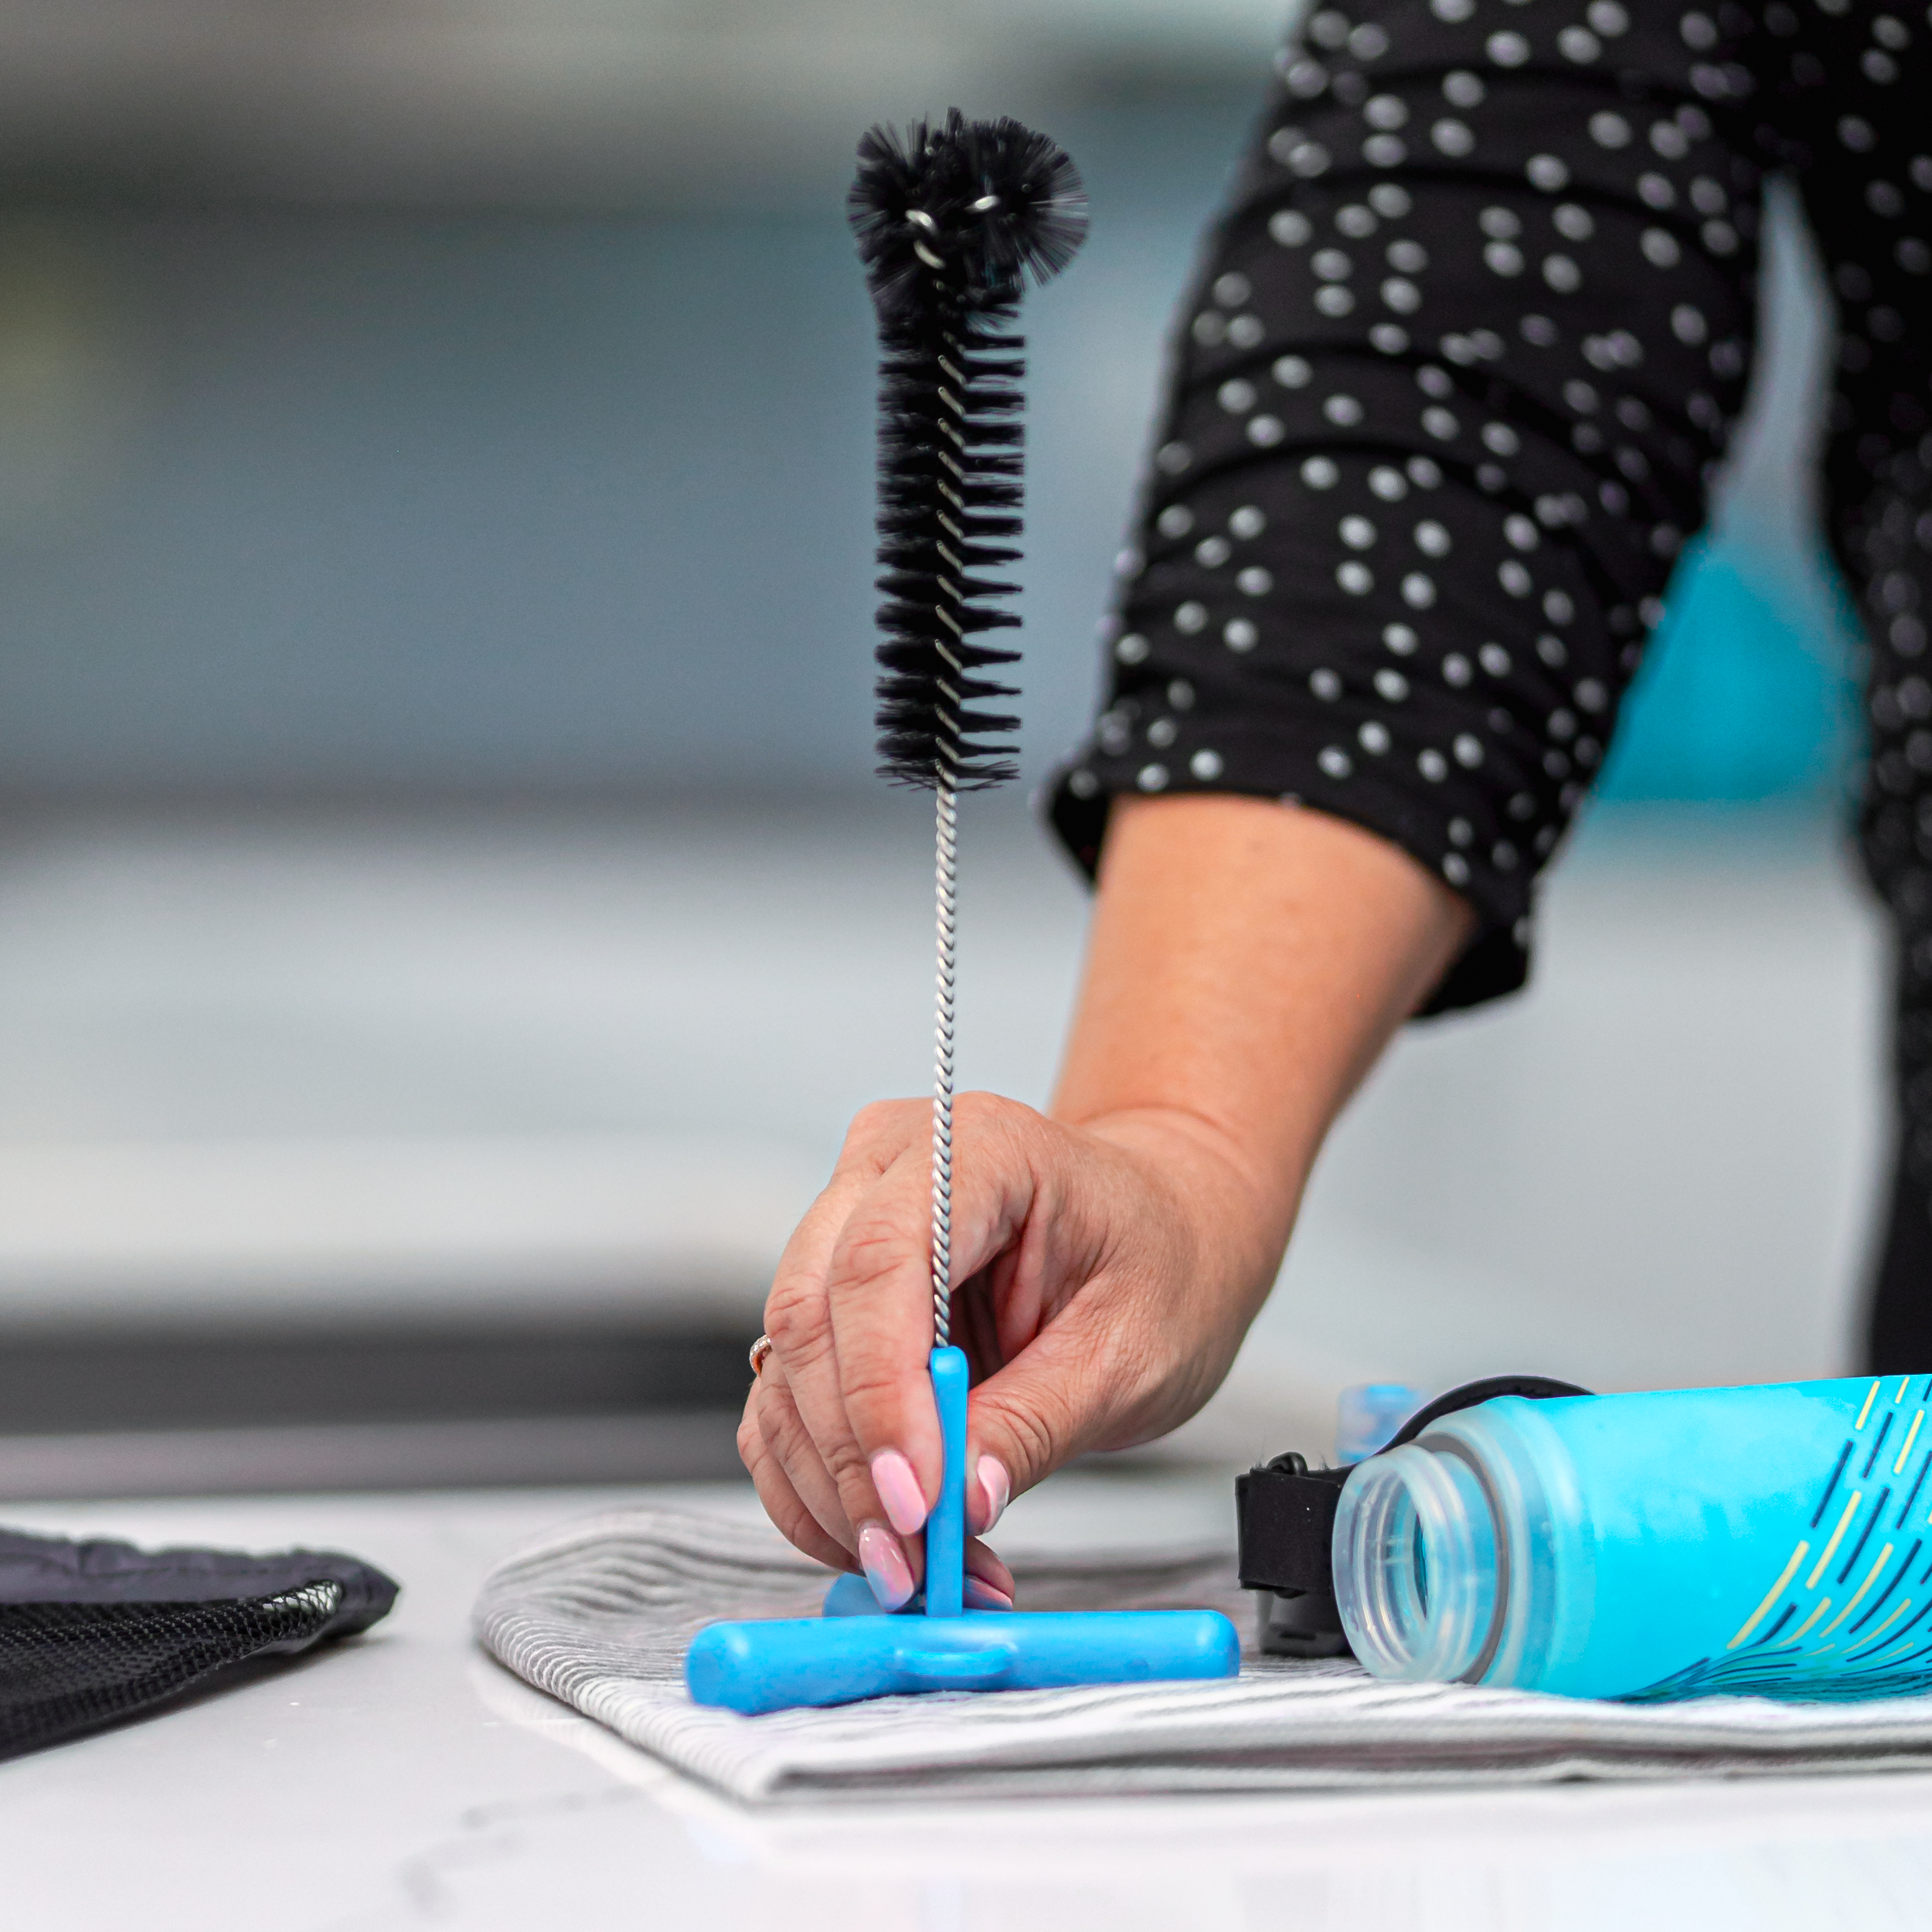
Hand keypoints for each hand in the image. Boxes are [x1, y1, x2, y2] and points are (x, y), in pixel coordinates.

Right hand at [738, 1091, 1278, 1608]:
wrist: (1166, 1227)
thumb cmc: (1160, 1259)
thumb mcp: (1130, 1351)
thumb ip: (1037, 1421)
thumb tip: (960, 1498)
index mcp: (979, 1147)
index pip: (881, 1260)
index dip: (880, 1391)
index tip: (914, 1502)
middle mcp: (888, 1168)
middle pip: (811, 1313)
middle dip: (850, 1457)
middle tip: (909, 1561)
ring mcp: (846, 1224)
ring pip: (784, 1369)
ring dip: (834, 1489)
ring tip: (922, 1568)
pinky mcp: (832, 1297)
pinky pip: (787, 1399)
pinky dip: (823, 1485)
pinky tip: (893, 1537)